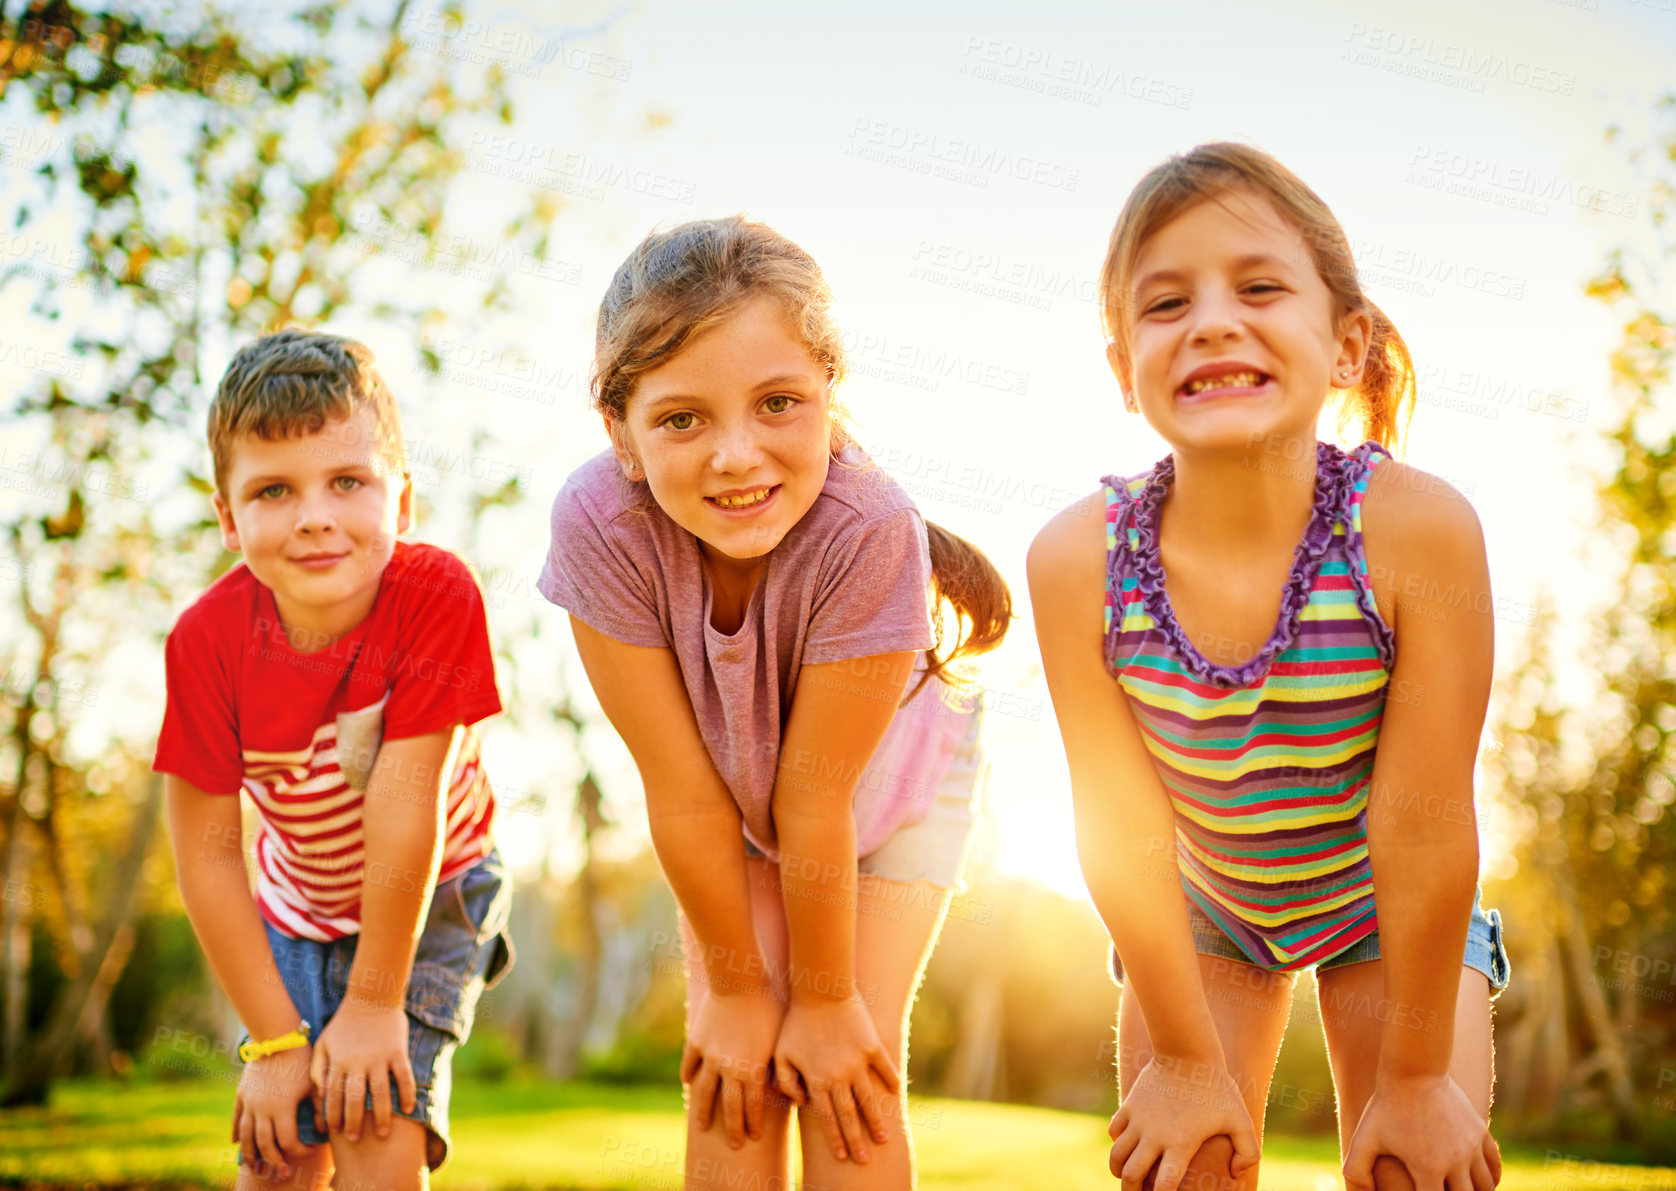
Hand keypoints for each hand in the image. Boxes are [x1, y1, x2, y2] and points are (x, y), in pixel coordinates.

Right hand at [233, 1045, 318, 1177]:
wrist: (278, 1036)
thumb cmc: (302, 1059)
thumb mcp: (314, 1083)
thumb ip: (319, 1108)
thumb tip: (327, 1130)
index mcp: (282, 1108)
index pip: (288, 1141)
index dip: (299, 1151)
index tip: (310, 1151)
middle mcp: (262, 1109)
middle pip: (265, 1144)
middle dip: (274, 1161)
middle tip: (283, 1174)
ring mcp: (249, 1102)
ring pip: (246, 1136)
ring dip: (250, 1154)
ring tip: (256, 1167)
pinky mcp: (241, 1094)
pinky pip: (236, 1118)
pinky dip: (236, 1133)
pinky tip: (236, 1143)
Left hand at [308, 1003, 415, 1142]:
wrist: (372, 997)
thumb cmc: (344, 1023)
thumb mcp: (323, 1043)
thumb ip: (318, 1069)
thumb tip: (320, 1096)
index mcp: (338, 1062)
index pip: (333, 1096)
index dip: (333, 1115)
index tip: (336, 1131)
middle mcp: (357, 1063)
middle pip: (355, 1099)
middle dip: (354, 1122)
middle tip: (355, 1138)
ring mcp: (379, 1057)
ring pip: (380, 1093)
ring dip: (381, 1116)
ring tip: (382, 1133)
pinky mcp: (398, 1051)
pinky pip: (404, 1077)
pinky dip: (407, 1094)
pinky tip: (408, 1109)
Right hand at [681, 988, 784, 1148]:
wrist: (741, 980)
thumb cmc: (771, 1006)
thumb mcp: (780, 1040)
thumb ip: (779, 1068)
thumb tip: (786, 1092)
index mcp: (751, 1070)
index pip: (751, 1107)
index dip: (753, 1124)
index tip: (754, 1137)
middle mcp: (728, 1068)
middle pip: (728, 1106)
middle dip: (732, 1128)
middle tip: (733, 1144)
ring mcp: (710, 1056)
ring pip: (703, 1091)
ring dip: (703, 1111)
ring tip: (701, 1125)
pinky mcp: (697, 1041)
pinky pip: (690, 1063)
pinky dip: (688, 1075)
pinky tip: (687, 1083)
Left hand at [772, 995, 899, 1164]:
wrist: (820, 991)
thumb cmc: (795, 1023)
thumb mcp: (781, 1054)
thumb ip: (787, 1083)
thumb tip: (804, 1103)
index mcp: (817, 1080)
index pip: (827, 1118)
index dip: (836, 1139)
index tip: (843, 1156)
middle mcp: (840, 1076)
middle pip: (850, 1116)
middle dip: (857, 1140)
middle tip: (864, 1161)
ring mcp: (858, 1062)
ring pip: (870, 1099)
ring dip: (877, 1120)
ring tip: (884, 1138)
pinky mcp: (872, 1046)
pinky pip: (885, 1069)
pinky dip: (891, 1081)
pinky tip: (895, 1093)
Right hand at [1106, 1055, 1257, 1190]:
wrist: (1187, 1052)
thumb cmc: (1218, 1088)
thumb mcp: (1241, 1119)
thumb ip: (1248, 1152)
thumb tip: (1236, 1176)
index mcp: (1180, 1144)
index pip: (1164, 1186)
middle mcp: (1155, 1136)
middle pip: (1131, 1176)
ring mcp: (1139, 1120)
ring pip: (1116, 1156)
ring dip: (1118, 1171)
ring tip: (1124, 1176)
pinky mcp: (1130, 1105)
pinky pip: (1114, 1131)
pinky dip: (1117, 1143)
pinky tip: (1125, 1145)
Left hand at [1343, 1073, 1499, 1190]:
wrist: (1413, 1070)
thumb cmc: (1386, 1106)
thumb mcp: (1364, 1138)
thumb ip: (1356, 1170)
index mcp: (1428, 1167)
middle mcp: (1455, 1161)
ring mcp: (1471, 1146)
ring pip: (1484, 1187)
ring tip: (1459, 1190)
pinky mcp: (1480, 1131)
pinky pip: (1494, 1165)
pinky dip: (1490, 1178)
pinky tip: (1479, 1182)